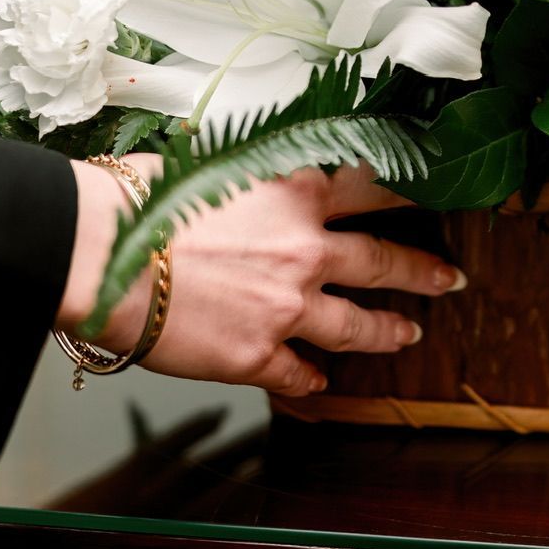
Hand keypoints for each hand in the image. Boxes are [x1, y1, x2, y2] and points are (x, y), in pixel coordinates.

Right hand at [61, 158, 464, 397]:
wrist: (101, 254)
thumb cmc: (138, 203)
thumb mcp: (207, 165)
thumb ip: (245, 178)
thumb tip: (244, 173)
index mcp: (294, 193)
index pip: (373, 187)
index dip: (410, 192)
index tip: (437, 194)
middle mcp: (304, 250)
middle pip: (383, 262)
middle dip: (422, 272)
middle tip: (447, 279)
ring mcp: (287, 307)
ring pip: (358, 324)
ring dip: (386, 331)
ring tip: (405, 334)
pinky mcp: (258, 355)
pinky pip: (299, 373)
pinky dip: (311, 379)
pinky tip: (318, 383)